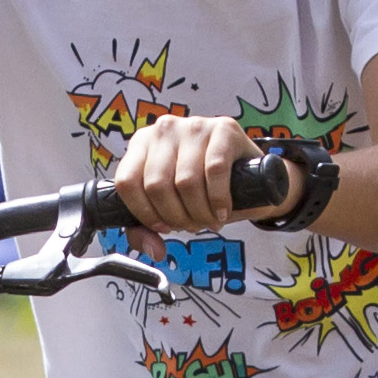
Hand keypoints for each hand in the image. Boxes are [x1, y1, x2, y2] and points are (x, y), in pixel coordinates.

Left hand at [107, 114, 262, 235]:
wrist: (250, 176)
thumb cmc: (203, 189)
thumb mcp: (170, 208)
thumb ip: (148, 230)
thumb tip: (153, 251)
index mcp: (141, 144)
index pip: (127, 182)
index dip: (144, 213)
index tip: (163, 226)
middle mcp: (164, 129)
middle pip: (157, 185)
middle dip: (176, 217)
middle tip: (192, 224)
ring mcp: (194, 126)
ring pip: (186, 181)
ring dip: (200, 212)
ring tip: (209, 219)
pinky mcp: (224, 129)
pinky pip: (215, 170)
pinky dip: (219, 199)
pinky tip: (223, 209)